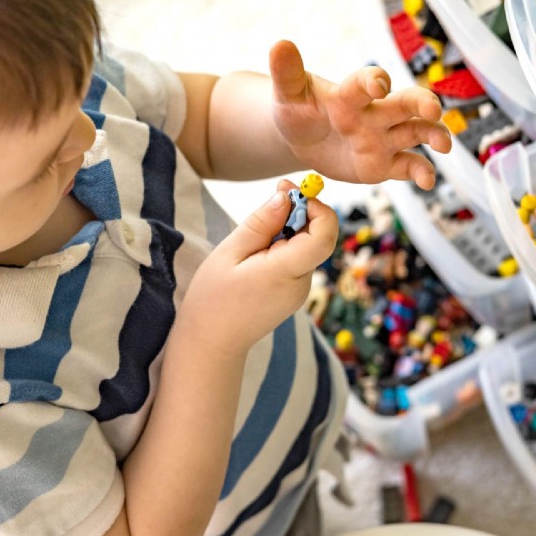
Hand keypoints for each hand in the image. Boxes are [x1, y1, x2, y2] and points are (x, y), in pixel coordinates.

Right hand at [184, 180, 337, 355]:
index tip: (290, 192)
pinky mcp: (295, 294)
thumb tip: (286, 196)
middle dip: (299, 213)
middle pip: (317, 237)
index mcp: (285, 272)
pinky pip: (298, 260)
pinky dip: (284, 247)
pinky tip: (256, 255)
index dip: (316, 207)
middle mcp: (302, 283)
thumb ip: (261, 223)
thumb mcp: (230, 252)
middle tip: (271, 199)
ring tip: (254, 238)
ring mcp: (301, 291)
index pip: (325, 234)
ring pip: (307, 247)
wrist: (211, 343)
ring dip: (288, 231)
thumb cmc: (212, 299)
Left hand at [270, 40, 451, 190]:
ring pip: (416, 132)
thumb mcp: (288, 94)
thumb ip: (287, 72)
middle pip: (405, 102)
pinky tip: (427, 182)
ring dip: (433, 135)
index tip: (378, 85)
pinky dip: (421, 173)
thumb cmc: (297, 111)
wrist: (302, 139)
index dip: (373, 81)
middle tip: (434, 109)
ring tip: (443, 144)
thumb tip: (280, 43)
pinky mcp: (385, 163)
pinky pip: (408, 166)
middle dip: (422, 103)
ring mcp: (383, 138)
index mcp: (350, 94)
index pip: (366, 82)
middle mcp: (374, 112)